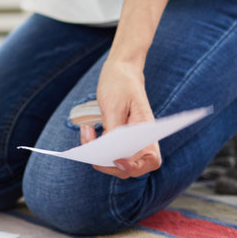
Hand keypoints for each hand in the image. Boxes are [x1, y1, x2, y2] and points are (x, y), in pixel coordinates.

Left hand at [86, 57, 160, 178]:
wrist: (120, 70)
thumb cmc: (120, 85)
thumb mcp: (114, 105)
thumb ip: (113, 129)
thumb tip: (108, 151)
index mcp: (148, 131)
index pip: (150, 160)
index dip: (135, 167)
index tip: (117, 160)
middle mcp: (141, 140)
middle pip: (129, 167)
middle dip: (108, 163)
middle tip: (91, 150)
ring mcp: (128, 141)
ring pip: (115, 161)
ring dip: (98, 154)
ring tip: (86, 133)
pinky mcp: (116, 139)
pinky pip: (106, 151)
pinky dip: (94, 146)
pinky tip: (86, 131)